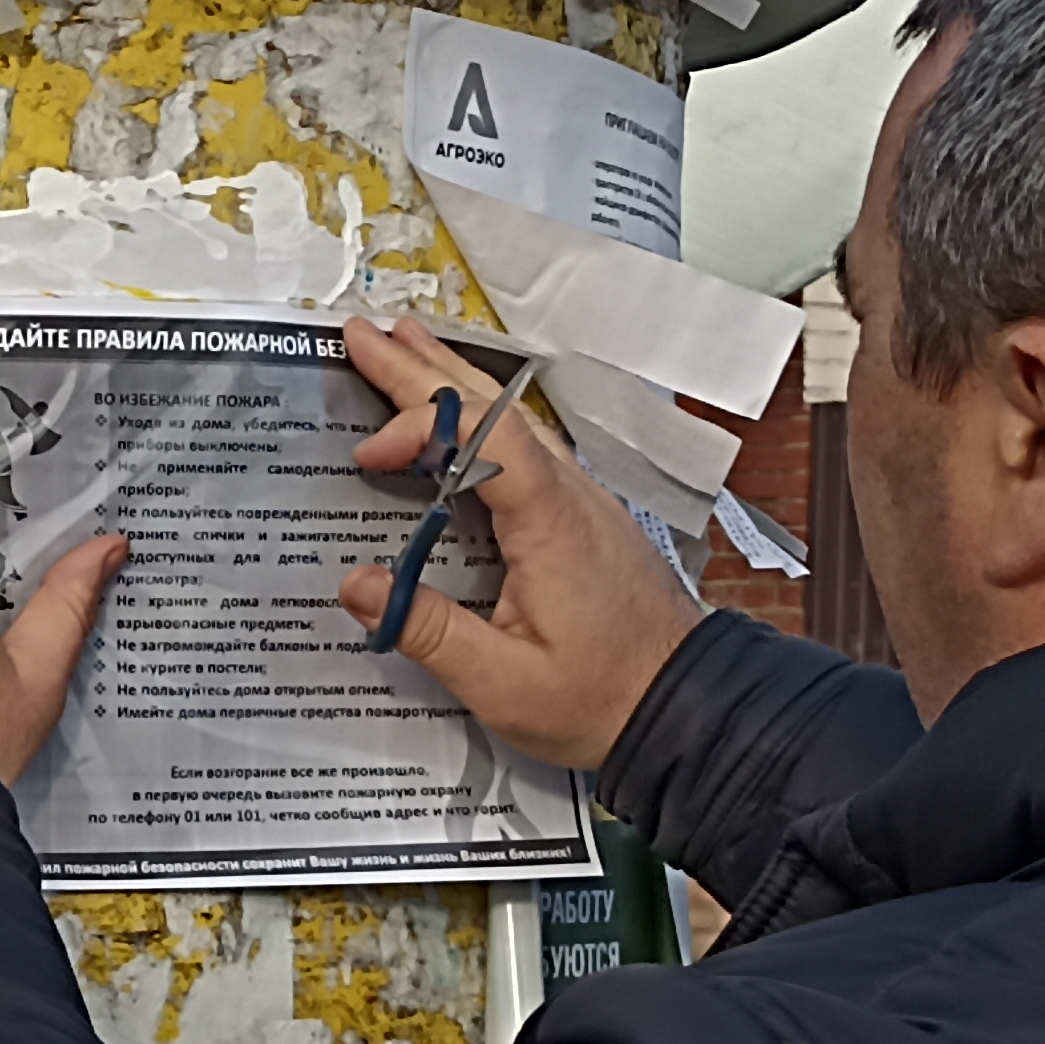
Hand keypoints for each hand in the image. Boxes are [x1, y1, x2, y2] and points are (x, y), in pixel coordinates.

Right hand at [332, 316, 698, 767]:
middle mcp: (569, 495)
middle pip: (492, 408)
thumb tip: (357, 586)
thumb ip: (429, 631)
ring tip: (404, 347)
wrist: (688, 708)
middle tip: (365, 335)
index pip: (484, 436)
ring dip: (452, 383)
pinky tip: (460, 419)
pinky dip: (478, 417)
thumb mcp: (503, 684)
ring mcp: (579, 501)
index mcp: (551, 522)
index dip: (420, 426)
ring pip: (510, 419)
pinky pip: (523, 445)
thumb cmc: (603, 700)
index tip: (367, 452)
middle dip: (422, 369)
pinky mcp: (580, 518)